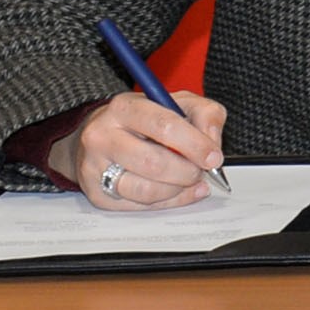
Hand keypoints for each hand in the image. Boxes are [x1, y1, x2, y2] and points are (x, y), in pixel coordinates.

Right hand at [49, 89, 226, 208]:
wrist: (103, 135)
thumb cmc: (145, 120)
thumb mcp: (179, 103)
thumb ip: (206, 114)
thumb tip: (213, 144)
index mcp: (125, 107)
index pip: (164, 126)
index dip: (195, 144)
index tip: (213, 157)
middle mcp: (103, 137)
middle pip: (154, 163)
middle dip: (187, 172)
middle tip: (200, 171)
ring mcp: (96, 168)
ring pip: (146, 190)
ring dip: (177, 189)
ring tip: (187, 179)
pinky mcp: (98, 195)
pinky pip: (139, 207)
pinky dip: (167, 202)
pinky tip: (176, 191)